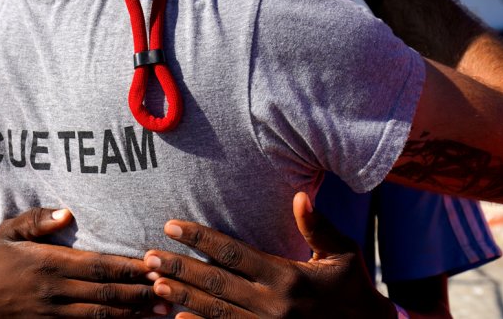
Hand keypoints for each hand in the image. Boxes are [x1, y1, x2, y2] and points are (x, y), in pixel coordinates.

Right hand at [0, 208, 168, 317]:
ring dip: (133, 313)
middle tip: (169, 290)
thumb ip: (37, 220)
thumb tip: (67, 212)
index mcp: (49, 264)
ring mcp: (54, 314)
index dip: (127, 267)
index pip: (97, 266)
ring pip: (101, 316)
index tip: (152, 265)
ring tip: (162, 310)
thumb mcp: (8, 233)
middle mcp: (55, 290)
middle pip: (105, 293)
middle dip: (139, 292)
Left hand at [143, 192, 396, 318]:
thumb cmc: (353, 289)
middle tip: (149, 257)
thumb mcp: (344, 255)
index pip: (233, 253)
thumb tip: (301, 196)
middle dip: (180, 268)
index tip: (172, 226)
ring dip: (183, 297)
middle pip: (216, 283)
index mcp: (288, 277)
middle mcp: (274, 305)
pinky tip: (176, 318)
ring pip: (216, 311)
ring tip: (155, 284)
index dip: (200, 238)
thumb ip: (318, 228)